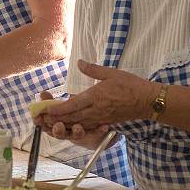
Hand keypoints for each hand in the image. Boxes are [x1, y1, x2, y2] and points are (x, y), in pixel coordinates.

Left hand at [40, 60, 158, 129]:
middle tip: (42, 119)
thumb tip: (79, 62)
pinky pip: (88, 127)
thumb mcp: (111, 73)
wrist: (147, 101)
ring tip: (50, 124)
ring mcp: (100, 118)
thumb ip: (93, 69)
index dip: (58, 108)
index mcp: (96, 96)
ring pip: (78, 124)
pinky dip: (76, 128)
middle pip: (72, 117)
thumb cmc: (130, 85)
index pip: (73, 104)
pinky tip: (68, 127)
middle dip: (56, 119)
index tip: (46, 110)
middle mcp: (96, 109)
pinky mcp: (105, 122)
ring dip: (63, 124)